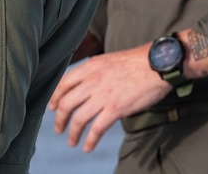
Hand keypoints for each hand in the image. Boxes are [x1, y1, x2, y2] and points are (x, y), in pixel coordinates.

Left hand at [48, 43, 170, 151]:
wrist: (156, 64)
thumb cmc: (135, 63)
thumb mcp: (107, 60)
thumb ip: (93, 72)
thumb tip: (84, 83)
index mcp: (89, 68)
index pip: (62, 84)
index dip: (54, 98)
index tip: (51, 108)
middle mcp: (92, 81)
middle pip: (66, 103)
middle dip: (59, 119)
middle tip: (58, 128)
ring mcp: (103, 95)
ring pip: (78, 118)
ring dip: (72, 133)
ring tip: (72, 142)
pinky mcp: (116, 108)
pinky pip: (97, 128)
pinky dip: (90, 140)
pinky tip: (87, 146)